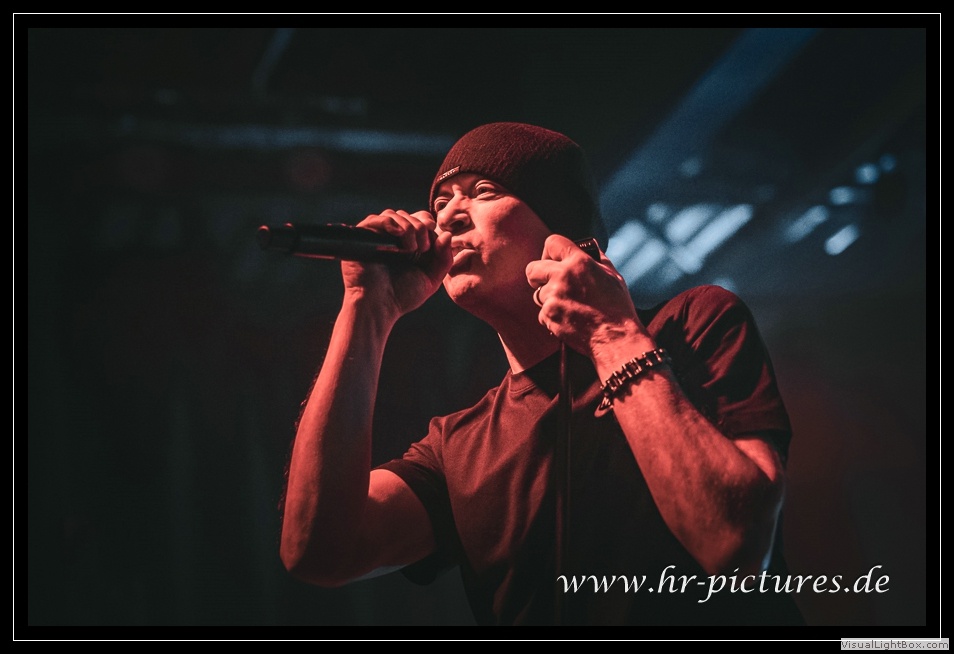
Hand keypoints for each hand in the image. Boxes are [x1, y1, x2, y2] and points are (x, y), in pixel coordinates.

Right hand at [342, 210, 452, 319]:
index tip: (432, 240)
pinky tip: (399, 235)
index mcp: (408, 246)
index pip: (420, 221)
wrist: (377, 306)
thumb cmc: (402, 296)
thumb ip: (444, 259)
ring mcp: (377, 238)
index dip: (428, 225)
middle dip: (420, 228)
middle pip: (408, 216)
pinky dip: (389, 222)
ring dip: (408, 227)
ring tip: (410, 249)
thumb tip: (448, 234)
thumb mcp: (431, 279)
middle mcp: (392, 239)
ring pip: (393, 215)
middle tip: (422, 249)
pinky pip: (374, 219)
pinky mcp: (362, 239)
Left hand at [525, 234, 646, 358]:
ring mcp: (553, 296)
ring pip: (538, 293)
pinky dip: (552, 317)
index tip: (552, 261)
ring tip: (569, 307)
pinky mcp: (549, 315)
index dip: (550, 252)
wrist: (616, 338)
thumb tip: (589, 248)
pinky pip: (542, 313)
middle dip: (537, 276)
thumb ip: (597, 259)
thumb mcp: (612, 276)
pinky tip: (569, 320)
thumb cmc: (618, 308)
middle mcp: (563, 276)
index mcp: (580, 262)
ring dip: (549, 299)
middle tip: (547, 284)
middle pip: (532, 268)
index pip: (552, 243)